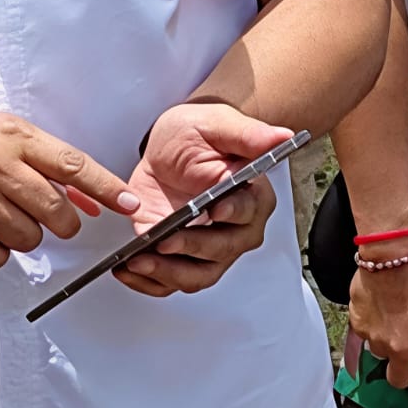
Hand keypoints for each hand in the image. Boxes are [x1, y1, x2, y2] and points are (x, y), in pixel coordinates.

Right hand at [0, 110, 141, 268]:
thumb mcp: (7, 135)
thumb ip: (49, 165)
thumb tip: (92, 202)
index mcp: (15, 136)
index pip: (74, 165)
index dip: (107, 188)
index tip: (131, 205)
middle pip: (57, 214)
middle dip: (59, 222)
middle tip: (44, 214)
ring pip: (29, 240)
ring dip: (23, 235)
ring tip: (2, 214)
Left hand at [115, 102, 287, 297]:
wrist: (172, 147)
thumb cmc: (198, 135)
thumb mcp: (216, 124)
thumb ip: (246, 134)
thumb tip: (279, 136)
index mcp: (251, 198)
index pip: (246, 211)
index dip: (231, 212)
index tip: (214, 209)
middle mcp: (236, 229)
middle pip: (221, 249)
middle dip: (191, 246)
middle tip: (164, 240)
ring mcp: (208, 246)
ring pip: (198, 274)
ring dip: (168, 272)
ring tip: (138, 262)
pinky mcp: (181, 254)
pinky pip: (171, 280)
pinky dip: (150, 282)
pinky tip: (128, 271)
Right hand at [350, 238, 407, 388]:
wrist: (396, 256)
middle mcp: (405, 351)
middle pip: (400, 381)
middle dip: (404, 369)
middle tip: (407, 353)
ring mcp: (379, 339)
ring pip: (380, 355)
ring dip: (385, 345)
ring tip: (391, 325)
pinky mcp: (359, 325)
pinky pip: (362, 335)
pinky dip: (369, 327)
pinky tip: (377, 312)